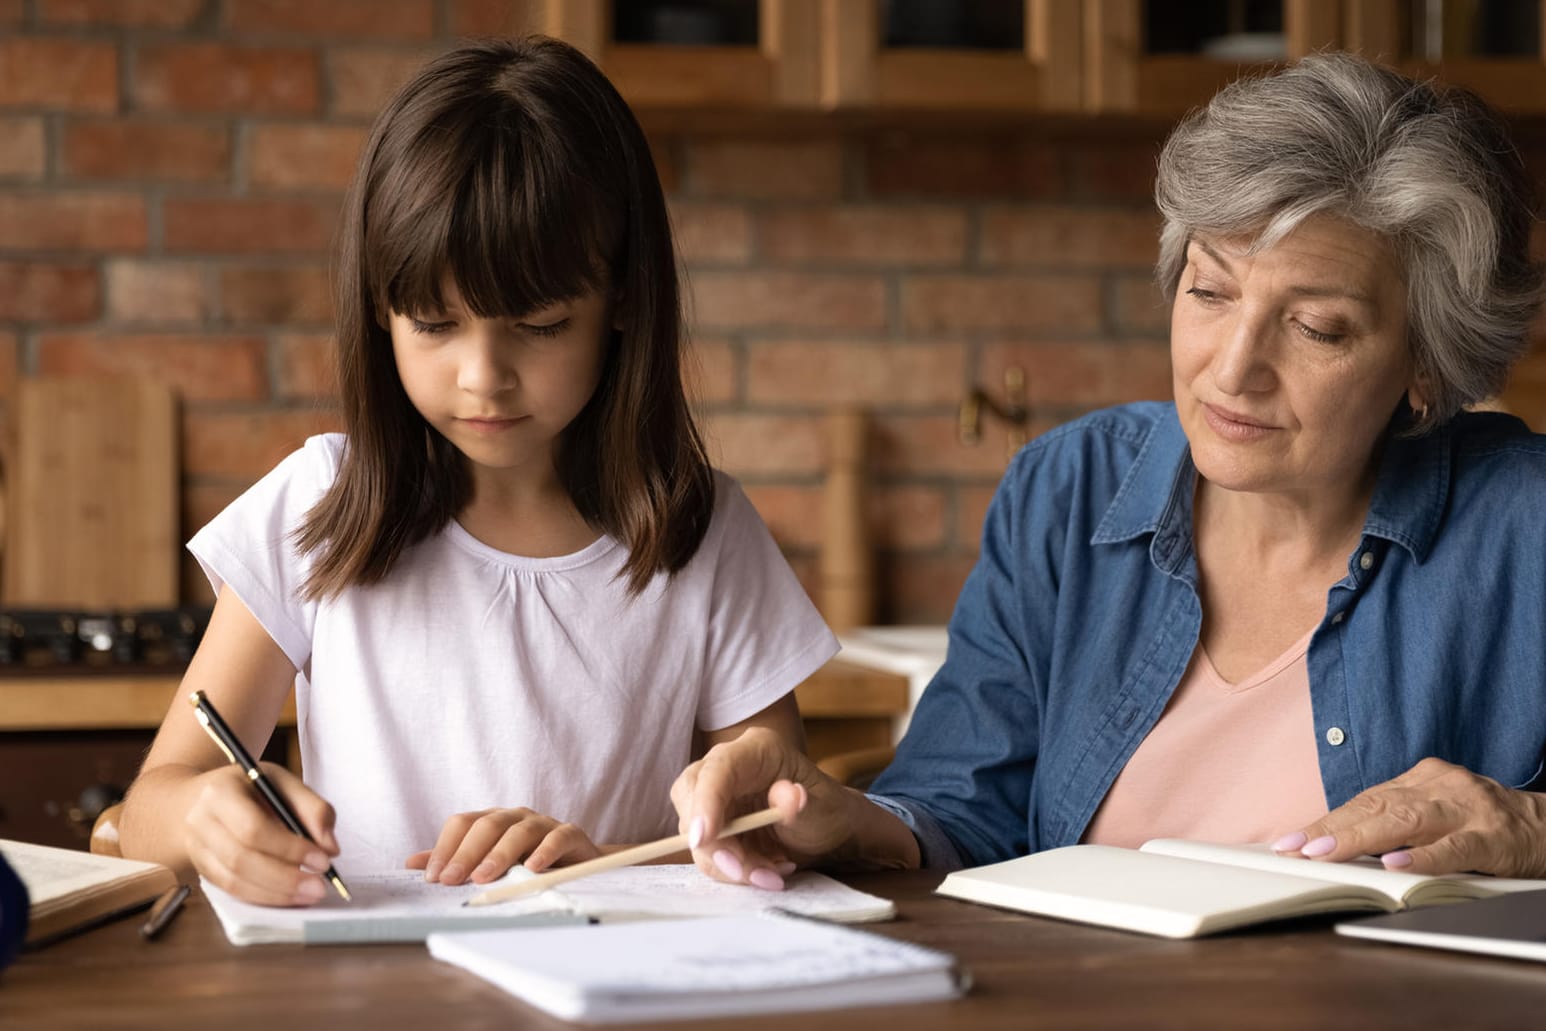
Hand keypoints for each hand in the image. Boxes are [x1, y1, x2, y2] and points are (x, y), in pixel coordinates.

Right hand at [182, 762, 338, 906]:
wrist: (199, 798)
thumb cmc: (250, 789)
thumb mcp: (284, 782)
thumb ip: (313, 809)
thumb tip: (330, 848)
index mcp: (221, 792)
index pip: (253, 828)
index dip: (290, 848)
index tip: (323, 861)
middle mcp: (201, 821)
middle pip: (241, 859)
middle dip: (285, 877)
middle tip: (319, 886)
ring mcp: (196, 849)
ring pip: (234, 881)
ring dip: (276, 893)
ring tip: (310, 894)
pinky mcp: (202, 871)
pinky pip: (232, 891)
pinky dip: (264, 897)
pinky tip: (289, 897)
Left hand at [405, 808, 600, 884]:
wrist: (575, 864)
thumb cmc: (525, 862)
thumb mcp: (487, 862)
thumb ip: (453, 860)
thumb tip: (411, 863)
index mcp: (492, 821)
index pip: (462, 824)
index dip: (446, 848)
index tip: (433, 877)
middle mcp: (515, 817)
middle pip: (487, 825)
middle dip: (466, 854)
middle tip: (452, 880)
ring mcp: (543, 823)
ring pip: (519, 831)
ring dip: (499, 854)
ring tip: (484, 877)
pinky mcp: (570, 834)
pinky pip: (557, 837)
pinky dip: (545, 850)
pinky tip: (533, 867)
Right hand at [670, 727, 859, 890]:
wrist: (828, 832)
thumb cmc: (827, 811)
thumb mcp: (823, 809)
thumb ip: (804, 804)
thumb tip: (788, 795)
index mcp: (756, 750)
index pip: (718, 769)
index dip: (706, 801)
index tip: (704, 839)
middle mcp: (728, 768)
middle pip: (692, 798)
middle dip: (713, 843)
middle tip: (746, 872)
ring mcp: (717, 797)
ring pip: (698, 833)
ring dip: (729, 864)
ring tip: (771, 876)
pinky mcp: (714, 825)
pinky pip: (707, 851)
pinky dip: (732, 870)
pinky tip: (765, 872)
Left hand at [1271, 757, 1545, 876]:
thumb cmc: (1481, 822)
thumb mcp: (1435, 813)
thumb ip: (1395, 823)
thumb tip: (1336, 843)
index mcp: (1420, 779)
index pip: (1363, 801)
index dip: (1325, 821)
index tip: (1290, 841)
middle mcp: (1439, 787)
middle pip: (1376, 807)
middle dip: (1331, 829)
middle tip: (1296, 847)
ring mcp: (1466, 809)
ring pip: (1406, 821)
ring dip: (1361, 838)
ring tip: (1327, 852)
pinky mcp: (1493, 836)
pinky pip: (1455, 847)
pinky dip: (1424, 857)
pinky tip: (1396, 865)